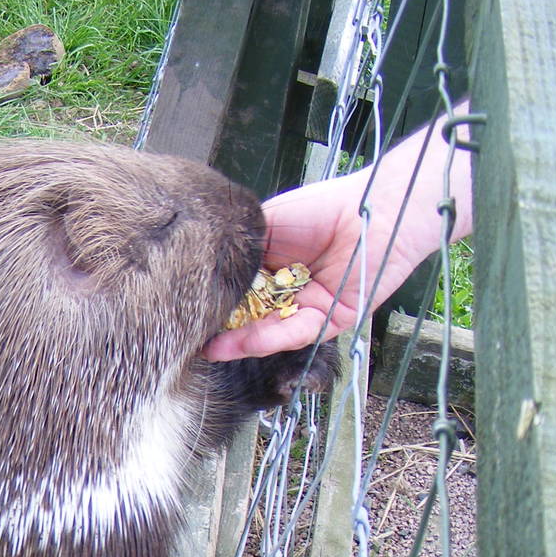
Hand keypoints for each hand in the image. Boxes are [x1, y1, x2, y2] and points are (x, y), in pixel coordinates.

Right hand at [202, 170, 442, 360]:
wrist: (372, 211)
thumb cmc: (323, 207)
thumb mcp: (268, 223)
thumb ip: (241, 247)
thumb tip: (204, 267)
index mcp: (273, 268)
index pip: (237, 293)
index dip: (214, 303)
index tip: (184, 310)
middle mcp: (288, 292)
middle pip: (250, 317)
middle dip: (221, 330)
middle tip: (189, 338)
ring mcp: (308, 308)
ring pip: (268, 332)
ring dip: (238, 343)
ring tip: (209, 349)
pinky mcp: (330, 321)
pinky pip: (294, 333)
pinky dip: (267, 339)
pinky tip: (240, 342)